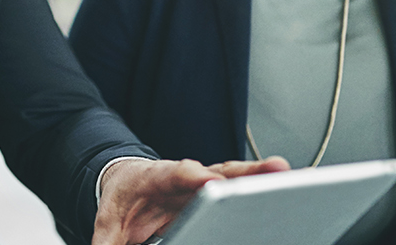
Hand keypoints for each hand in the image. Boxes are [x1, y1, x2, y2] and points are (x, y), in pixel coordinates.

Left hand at [93, 157, 291, 244]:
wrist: (127, 182)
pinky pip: (242, 188)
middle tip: (274, 170)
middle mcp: (188, 176)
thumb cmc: (122, 200)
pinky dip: (263, 188)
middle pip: (219, 170)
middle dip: (246, 171)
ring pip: (237, 176)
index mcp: (157, 177)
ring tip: (290, 175)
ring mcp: (206, 182)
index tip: (208, 180)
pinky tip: (288, 189)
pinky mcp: (218, 191)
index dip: (194, 176)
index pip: (178, 173)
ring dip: (264, 176)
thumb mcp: (106, 225)